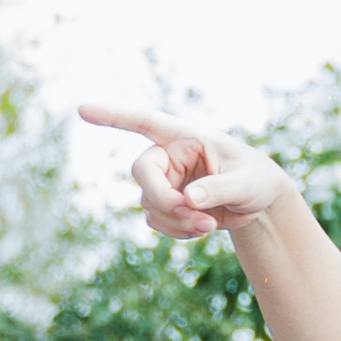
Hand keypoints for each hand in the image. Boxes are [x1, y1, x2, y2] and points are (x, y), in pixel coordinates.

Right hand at [78, 96, 299, 240]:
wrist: (258, 203)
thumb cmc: (256, 179)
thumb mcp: (246, 182)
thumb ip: (219, 188)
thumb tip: (189, 200)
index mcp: (184, 136)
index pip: (144, 121)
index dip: (113, 116)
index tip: (82, 109)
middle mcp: (168, 156)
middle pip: (142, 173)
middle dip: (164, 199)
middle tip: (194, 215)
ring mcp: (164, 182)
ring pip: (149, 204)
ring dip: (176, 221)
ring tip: (208, 225)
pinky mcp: (167, 206)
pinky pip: (156, 222)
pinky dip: (176, 231)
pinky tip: (201, 229)